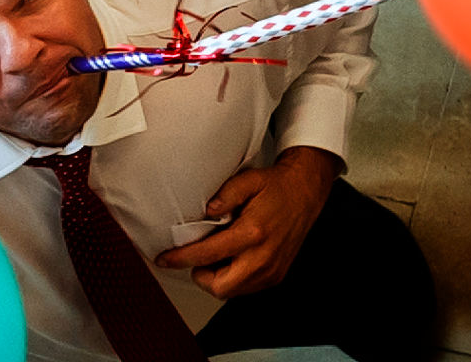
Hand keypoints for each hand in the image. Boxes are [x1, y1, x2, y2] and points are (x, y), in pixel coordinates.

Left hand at [156, 146, 337, 297]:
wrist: (306, 192)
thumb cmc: (277, 186)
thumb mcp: (249, 180)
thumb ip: (225, 194)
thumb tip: (206, 211)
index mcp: (253, 233)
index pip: (208, 255)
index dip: (181, 259)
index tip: (165, 259)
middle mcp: (263, 257)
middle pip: (218, 286)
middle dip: (202, 276)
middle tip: (200, 258)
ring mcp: (272, 269)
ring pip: (232, 291)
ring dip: (218, 278)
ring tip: (219, 255)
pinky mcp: (276, 275)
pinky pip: (246, 288)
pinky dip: (234, 279)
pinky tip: (235, 259)